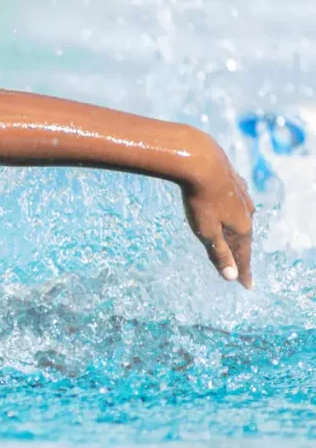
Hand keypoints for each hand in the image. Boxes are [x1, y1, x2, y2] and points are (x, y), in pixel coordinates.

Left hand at [181, 141, 254, 288]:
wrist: (201, 161)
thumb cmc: (201, 199)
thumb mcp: (207, 231)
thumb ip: (219, 253)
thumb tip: (231, 277)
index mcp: (242, 227)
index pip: (242, 256)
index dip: (242, 272)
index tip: (246, 286)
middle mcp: (247, 211)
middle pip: (243, 237)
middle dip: (240, 253)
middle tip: (241, 268)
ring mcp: (242, 195)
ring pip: (241, 218)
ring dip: (239, 232)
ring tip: (239, 241)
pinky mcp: (233, 181)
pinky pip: (237, 202)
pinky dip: (235, 211)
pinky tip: (237, 206)